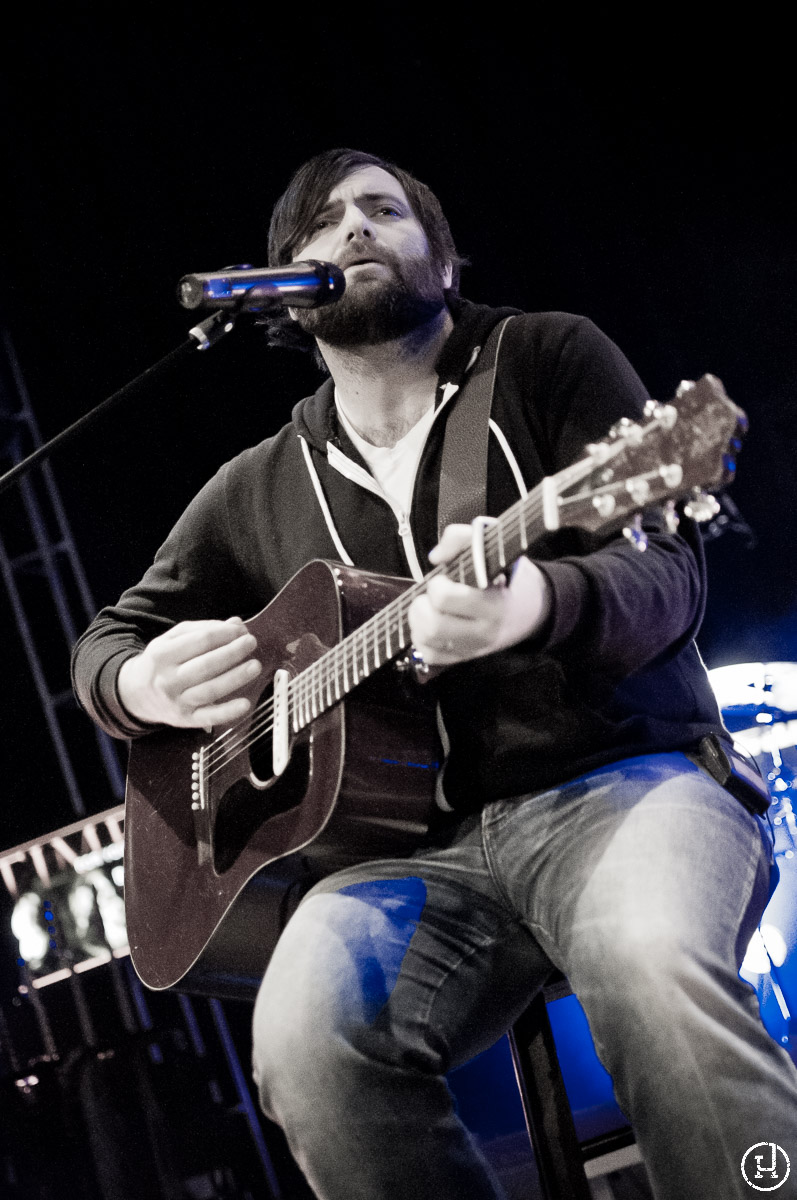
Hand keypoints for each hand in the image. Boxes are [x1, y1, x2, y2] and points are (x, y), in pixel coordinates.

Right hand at [117, 617, 261, 728]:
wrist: (136, 694)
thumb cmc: (162, 662)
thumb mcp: (173, 640)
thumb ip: (203, 629)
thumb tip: (236, 624)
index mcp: (163, 654)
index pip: (200, 641)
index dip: (224, 634)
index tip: (241, 630)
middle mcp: (168, 679)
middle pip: (206, 665)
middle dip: (232, 652)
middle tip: (251, 643)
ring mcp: (177, 701)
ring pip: (210, 690)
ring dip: (235, 678)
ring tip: (255, 666)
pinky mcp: (186, 720)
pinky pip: (209, 717)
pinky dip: (228, 712)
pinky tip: (245, 704)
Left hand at [407, 524, 551, 665]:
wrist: (529, 610)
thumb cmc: (506, 575)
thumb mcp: (492, 547)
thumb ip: (460, 538)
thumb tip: (435, 557)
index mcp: (494, 604)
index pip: (447, 599)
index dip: (438, 585)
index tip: (445, 578)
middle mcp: (484, 631)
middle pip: (433, 626)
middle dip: (422, 605)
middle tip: (432, 594)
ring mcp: (473, 648)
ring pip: (426, 641)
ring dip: (418, 621)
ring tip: (428, 607)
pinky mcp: (463, 658)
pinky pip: (429, 654)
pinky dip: (422, 639)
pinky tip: (431, 624)